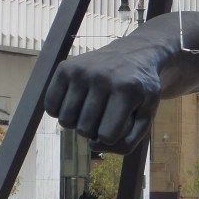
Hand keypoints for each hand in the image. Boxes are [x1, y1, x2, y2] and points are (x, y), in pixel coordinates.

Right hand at [45, 44, 163, 153]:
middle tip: (103, 115)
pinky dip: (59, 112)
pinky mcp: (65, 68)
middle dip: (93, 130)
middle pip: (84, 130)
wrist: (133, 52)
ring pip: (65, 120)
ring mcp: (81, 71)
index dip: (111, 136)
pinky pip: (50, 106)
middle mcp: (102, 78)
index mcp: (126, 89)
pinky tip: (74, 104)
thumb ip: (129, 141)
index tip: (117, 123)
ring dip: (76, 122)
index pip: (107, 136)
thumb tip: (93, 145)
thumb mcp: (147, 113)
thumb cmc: (140, 88)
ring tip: (89, 110)